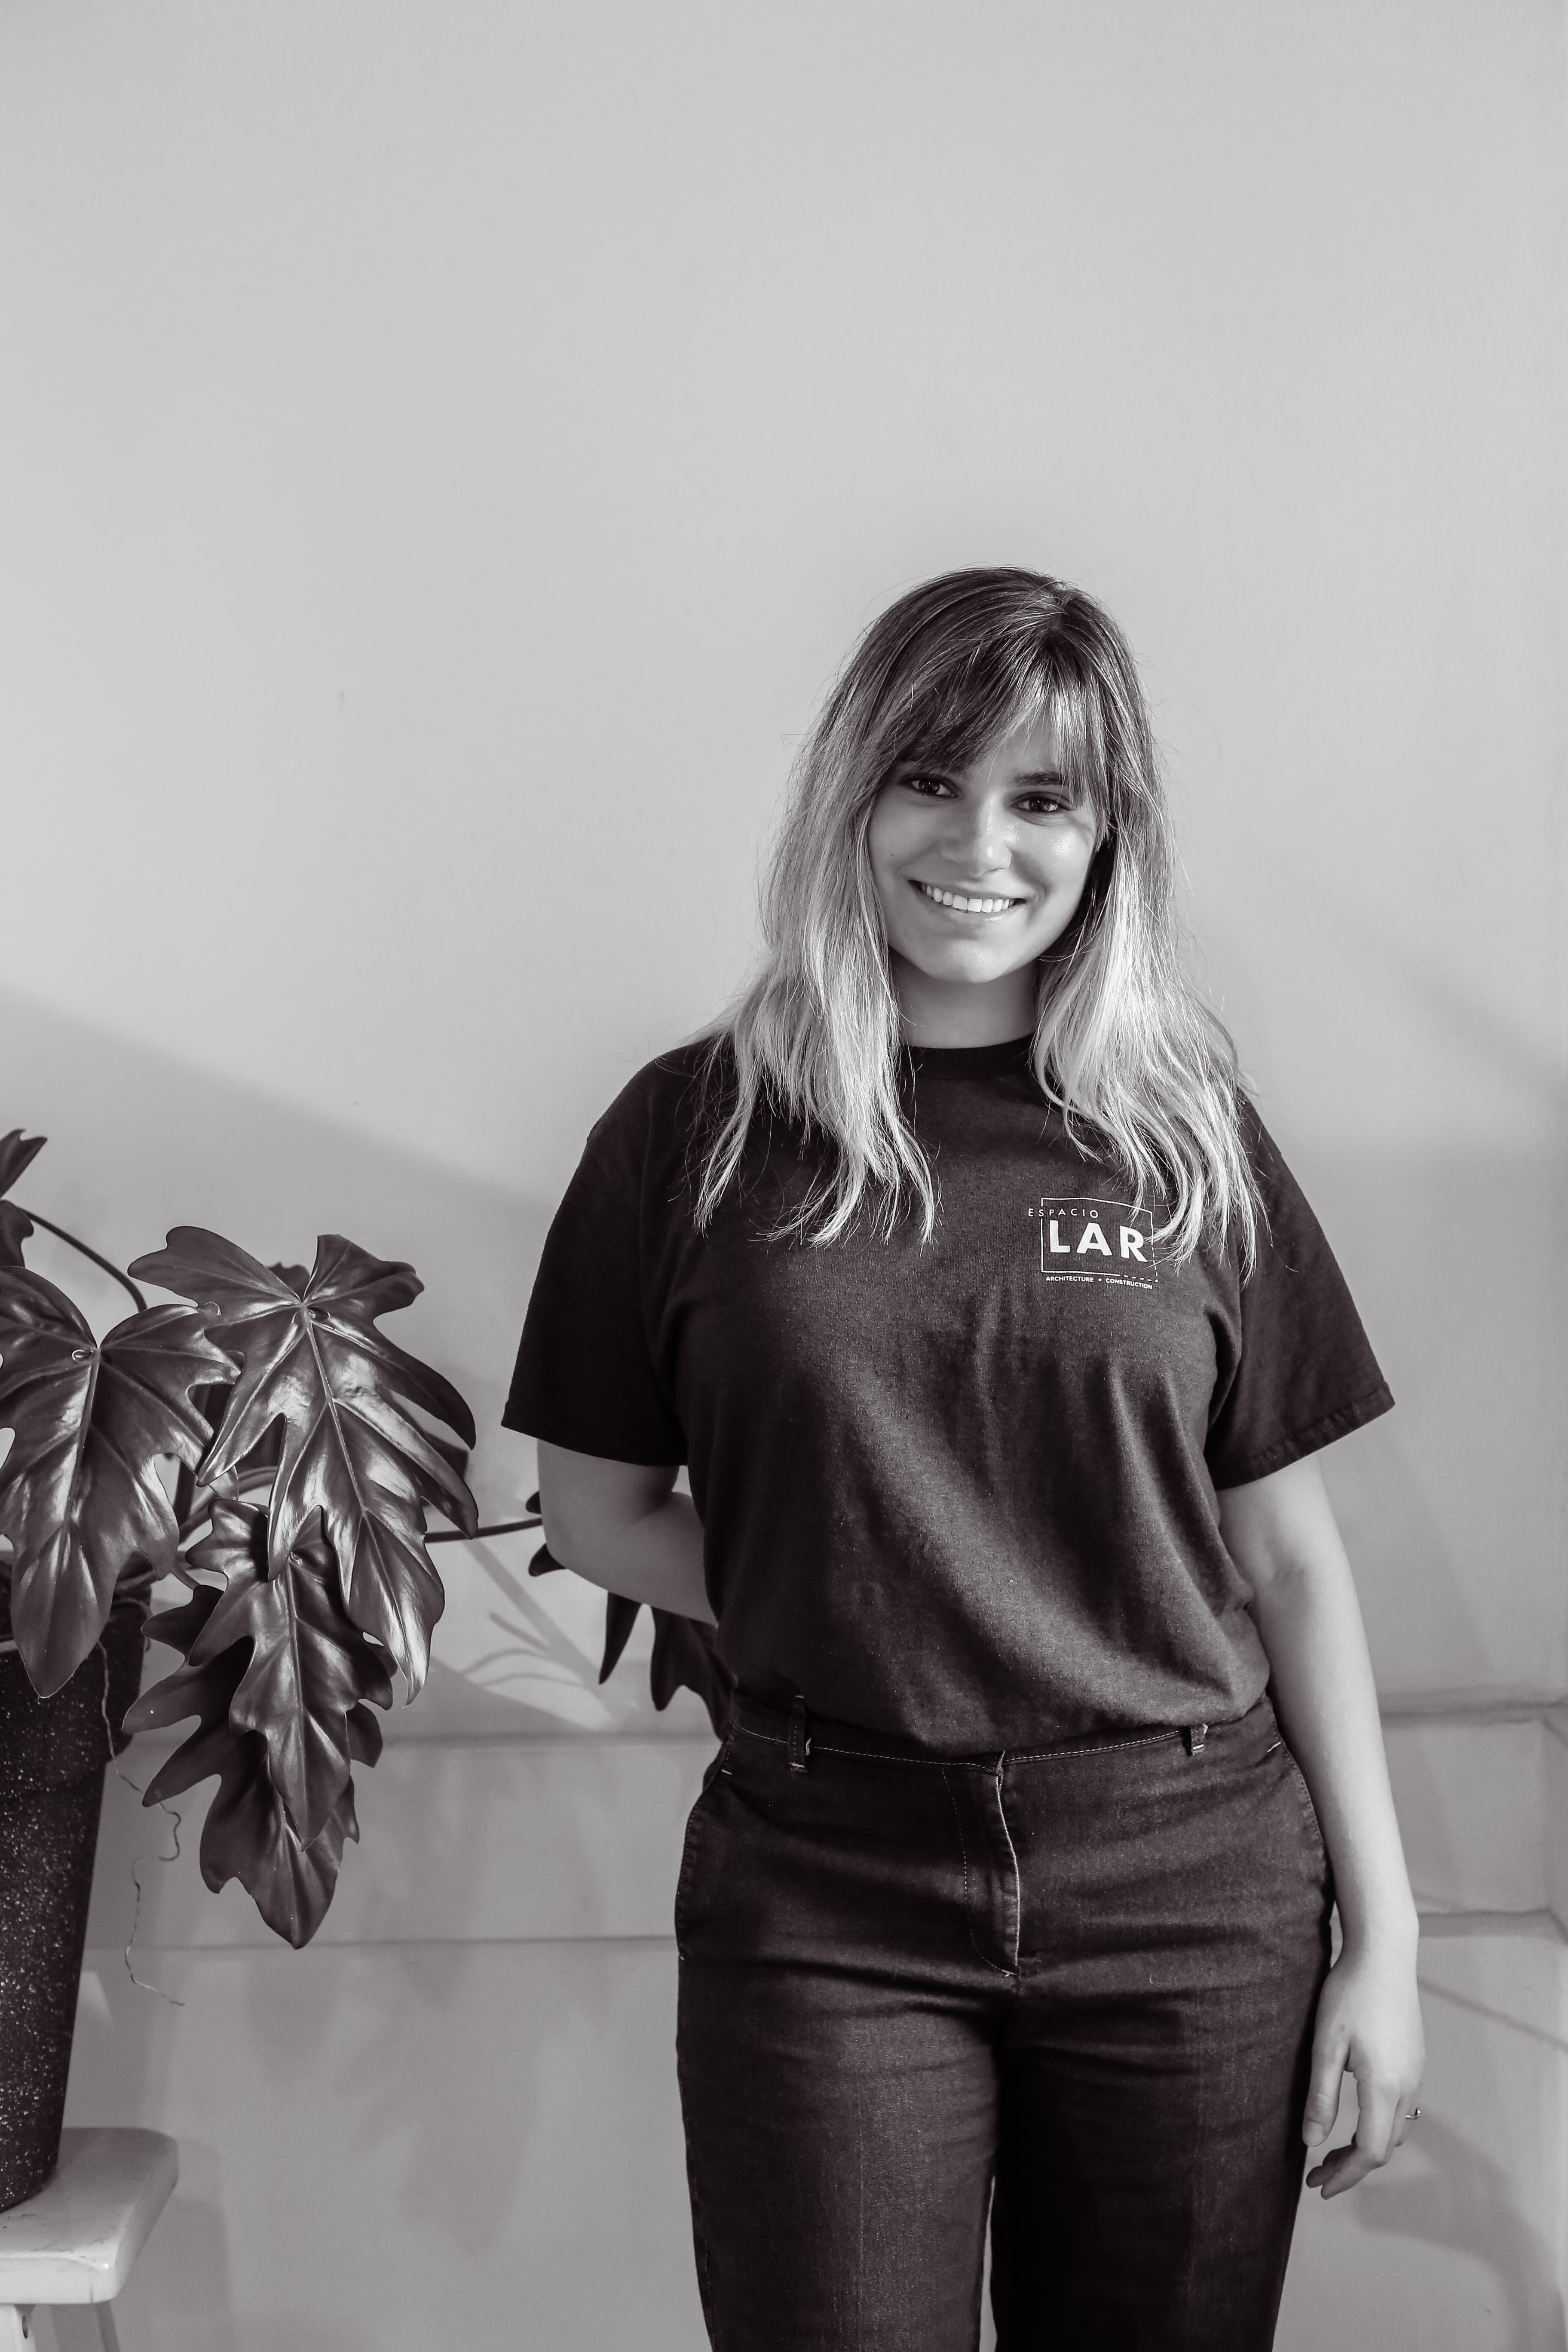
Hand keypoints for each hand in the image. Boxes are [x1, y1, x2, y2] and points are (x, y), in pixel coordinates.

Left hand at [1302, 1939, 1424, 2196]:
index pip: (1370, 2152)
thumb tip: (1311, 2143)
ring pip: (1395, 2129)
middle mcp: (1407, 2085)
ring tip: (1333, 2151)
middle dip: (1352, 2167)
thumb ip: (1321, 2096)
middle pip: (1385, 2146)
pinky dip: (1378, 2125)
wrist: (1384, 1953)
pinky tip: (1356, 2116)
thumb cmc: (1349, 1993)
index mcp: (1384, 2086)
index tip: (1319, 2187)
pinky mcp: (1415, 2059)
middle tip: (1317, 2174)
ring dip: (1366, 2146)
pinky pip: (1401, 2108)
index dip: (1345, 2176)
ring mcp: (1416, 2073)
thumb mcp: (1326, 2045)